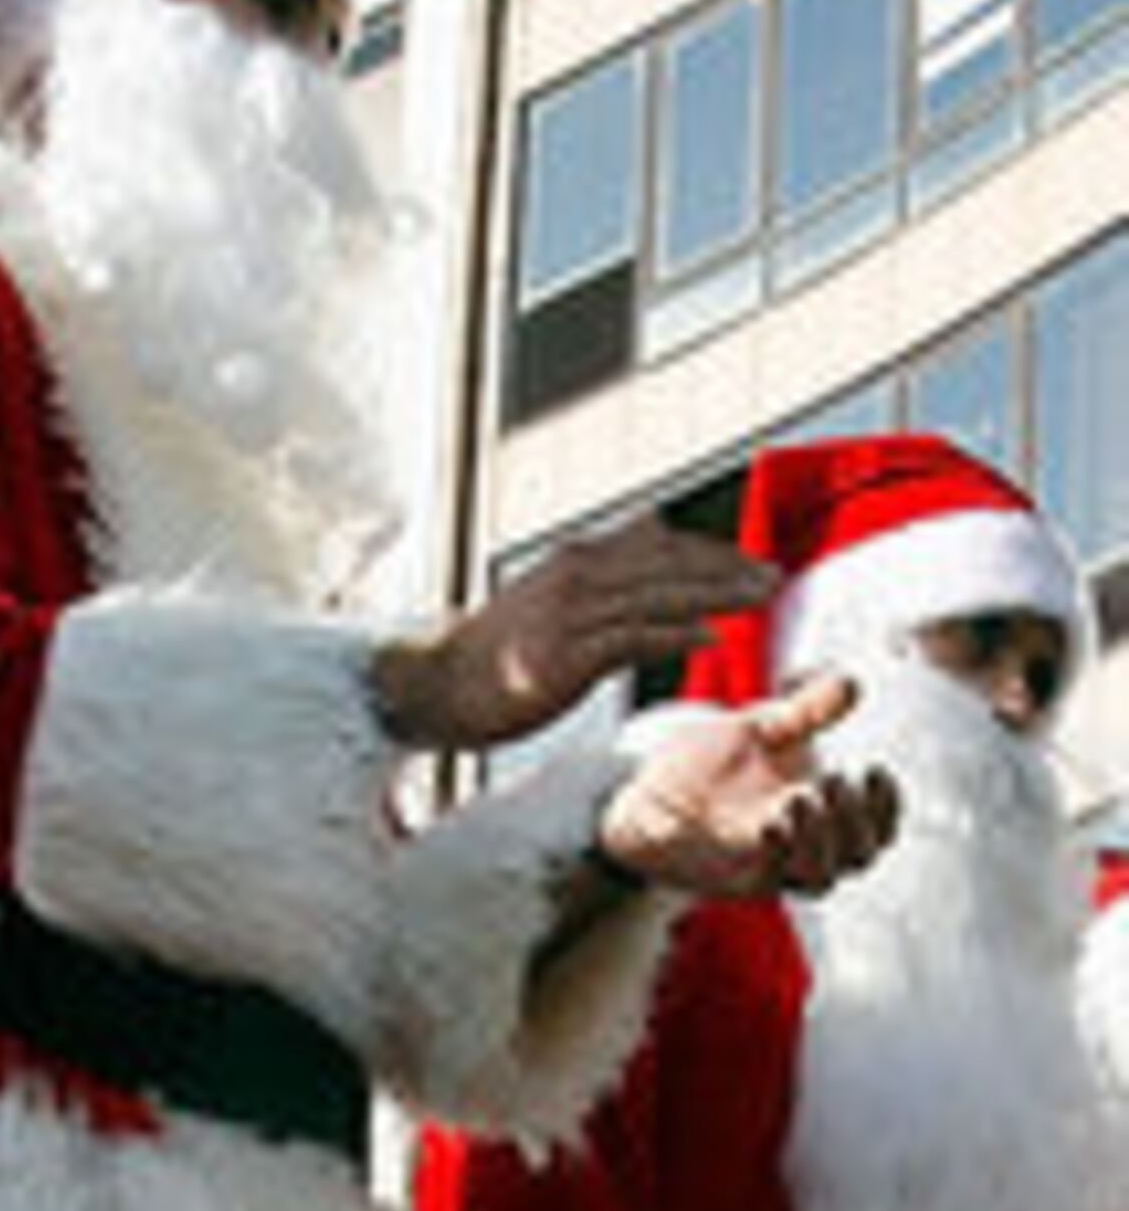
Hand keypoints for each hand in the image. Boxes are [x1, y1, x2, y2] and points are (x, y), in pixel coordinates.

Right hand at [372, 512, 785, 757]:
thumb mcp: (550, 594)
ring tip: (760, 598)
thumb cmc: (493, 652)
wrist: (437, 685)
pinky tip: (710, 637)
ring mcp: (573, 614)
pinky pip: (634, 637)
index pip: (659, 546)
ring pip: (660, 594)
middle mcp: (579, 576)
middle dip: (726, 568)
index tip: (750, 564)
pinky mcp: (567, 654)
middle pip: (669, 563)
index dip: (710, 553)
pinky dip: (675, 633)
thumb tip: (649, 525)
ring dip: (716, 594)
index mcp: (577, 562)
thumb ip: (603, 565)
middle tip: (774, 577)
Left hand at [599, 672, 893, 902]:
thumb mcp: (764, 728)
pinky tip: (773, 822)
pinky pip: (770, 878)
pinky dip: (779, 853)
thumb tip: (849, 682)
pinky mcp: (735, 881)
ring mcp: (771, 868)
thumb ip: (806, 710)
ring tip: (804, 798)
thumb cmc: (712, 763)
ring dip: (822, 840)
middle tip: (837, 781)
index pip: (878, 828)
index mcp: (822, 814)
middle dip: (859, 821)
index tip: (874, 770)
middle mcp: (804, 848)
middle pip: (859, 857)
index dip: (887, 806)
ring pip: (821, 877)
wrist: (646, 794)